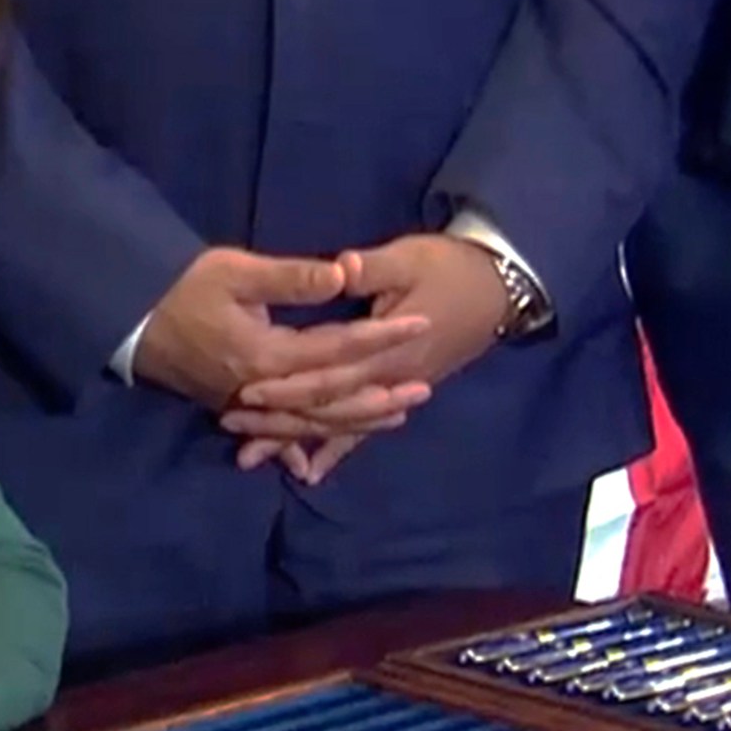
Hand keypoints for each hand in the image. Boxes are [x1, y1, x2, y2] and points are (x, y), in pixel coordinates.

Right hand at [132, 248, 431, 415]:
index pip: (337, 350)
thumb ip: (292, 278)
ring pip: (312, 421)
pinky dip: (311, 438)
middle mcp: (261, 391)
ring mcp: (247, 405)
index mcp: (266, 356)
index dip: (381, 337)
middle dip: (379, 394)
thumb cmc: (183, 288)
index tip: (419, 323)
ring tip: (397, 415)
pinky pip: (283, 431)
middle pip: (332, 400)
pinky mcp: (235, 407)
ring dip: (356, 420)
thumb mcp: (236, 272)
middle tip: (425, 388)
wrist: (130, 319)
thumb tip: (344, 273)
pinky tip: (332, 446)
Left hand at [224, 235, 509, 481]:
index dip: (289, 385)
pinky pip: (362, 428)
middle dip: (279, 420)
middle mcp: (389, 380)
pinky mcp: (398, 389)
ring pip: (339, 426)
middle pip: (327, 409)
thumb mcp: (408, 259)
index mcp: (387, 351)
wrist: (498, 285)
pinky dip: (334, 449)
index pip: (330, 375)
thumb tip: (340, 268)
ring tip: (252, 458)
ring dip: (296, 441)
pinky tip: (308, 471)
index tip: (247, 393)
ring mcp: (395, 389)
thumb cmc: (449, 267)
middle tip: (232, 428)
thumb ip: (370, 270)